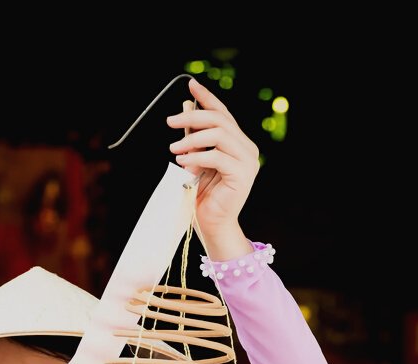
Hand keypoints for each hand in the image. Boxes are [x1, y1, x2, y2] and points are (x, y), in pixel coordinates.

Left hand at [167, 76, 256, 260]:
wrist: (211, 224)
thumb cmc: (203, 194)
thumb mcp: (195, 158)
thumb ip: (195, 136)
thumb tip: (186, 108)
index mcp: (238, 143)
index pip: (223, 113)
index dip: (207, 98)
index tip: (191, 84)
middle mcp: (247, 149)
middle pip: (220, 120)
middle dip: (193, 117)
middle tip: (170, 122)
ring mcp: (248, 162)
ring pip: (219, 135)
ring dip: (192, 139)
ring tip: (175, 150)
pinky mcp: (243, 175)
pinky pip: (217, 157)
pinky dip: (197, 157)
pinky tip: (184, 163)